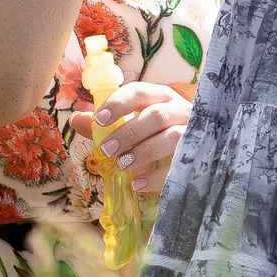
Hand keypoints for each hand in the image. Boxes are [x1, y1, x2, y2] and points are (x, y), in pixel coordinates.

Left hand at [71, 80, 188, 197]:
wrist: (195, 153)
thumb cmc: (156, 135)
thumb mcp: (132, 126)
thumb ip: (104, 125)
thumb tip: (76, 119)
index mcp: (160, 97)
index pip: (139, 92)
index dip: (118, 104)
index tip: (99, 119)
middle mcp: (179, 109)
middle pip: (156, 116)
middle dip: (128, 133)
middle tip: (106, 150)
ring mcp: (194, 131)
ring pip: (172, 137)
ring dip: (144, 152)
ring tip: (122, 166)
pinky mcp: (201, 155)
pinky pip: (180, 165)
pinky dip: (157, 176)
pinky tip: (138, 184)